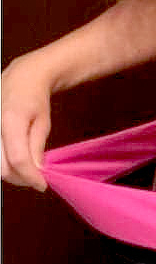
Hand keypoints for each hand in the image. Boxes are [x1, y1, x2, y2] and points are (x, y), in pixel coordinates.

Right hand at [2, 54, 51, 191]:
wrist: (20, 78)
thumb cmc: (34, 98)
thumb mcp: (43, 121)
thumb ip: (37, 146)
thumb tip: (36, 171)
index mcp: (11, 121)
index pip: (18, 159)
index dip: (30, 176)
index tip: (42, 185)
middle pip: (2, 167)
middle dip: (20, 178)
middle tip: (36, 178)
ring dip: (11, 173)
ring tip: (27, 170)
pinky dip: (3, 163)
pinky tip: (15, 161)